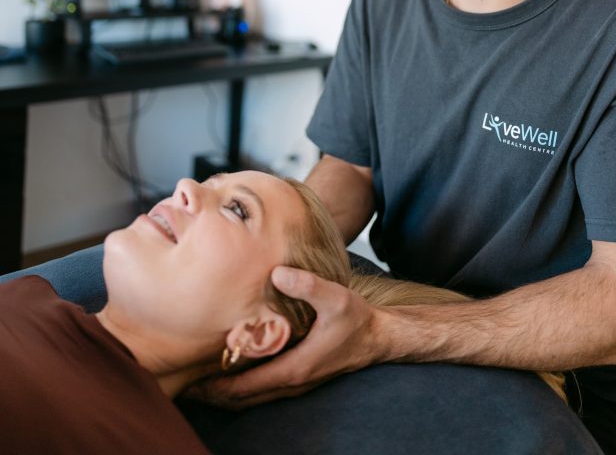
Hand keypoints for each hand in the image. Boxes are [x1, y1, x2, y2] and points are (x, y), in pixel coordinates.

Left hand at [187, 266, 383, 409]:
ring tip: (195, 378)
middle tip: (181, 383)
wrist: (377, 337)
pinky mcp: (296, 375)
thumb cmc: (356, 319)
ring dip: (223, 390)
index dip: (215, 386)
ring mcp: (293, 382)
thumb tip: (278, 273)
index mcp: (293, 369)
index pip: (244, 387)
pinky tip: (228, 368)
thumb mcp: (336, 297)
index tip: (190, 380)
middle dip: (211, 393)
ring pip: (249, 396)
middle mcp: (290, 382)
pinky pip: (259, 388)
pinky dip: (239, 385)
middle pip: (241, 398)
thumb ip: (307, 285)